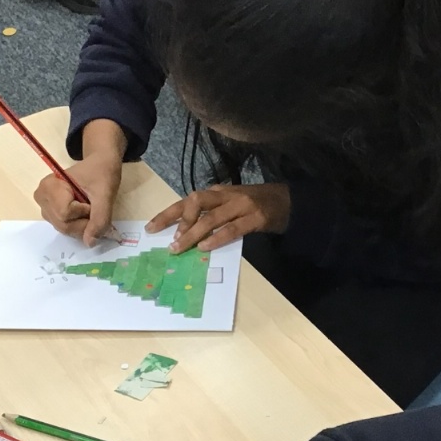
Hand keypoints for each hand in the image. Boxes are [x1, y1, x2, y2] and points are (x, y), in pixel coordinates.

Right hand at [34, 119, 126, 246]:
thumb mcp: (105, 194)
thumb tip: (89, 242)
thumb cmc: (101, 173)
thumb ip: (99, 218)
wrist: (100, 165)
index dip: (84, 211)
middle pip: (63, 225)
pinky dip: (80, 225)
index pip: (65, 214)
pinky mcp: (52, 214)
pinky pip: (66, 229)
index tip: (91, 198)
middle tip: (93, 205)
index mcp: (49, 186)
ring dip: (83, 224)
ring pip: (65, 229)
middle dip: (85, 221)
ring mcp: (46, 208)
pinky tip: (84, 212)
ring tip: (89, 206)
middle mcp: (42, 198)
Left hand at [146, 183, 289, 252]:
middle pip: (195, 204)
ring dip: (192, 234)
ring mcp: (241, 205)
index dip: (168, 214)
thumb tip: (187, 229)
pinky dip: (217, 238)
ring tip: (180, 248)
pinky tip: (205, 247)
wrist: (288, 202)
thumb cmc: (256, 204)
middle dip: (177, 222)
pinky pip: (232, 228)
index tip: (151, 228)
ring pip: (210, 218)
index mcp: (217, 192)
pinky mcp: (255, 218)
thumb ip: (212, 211)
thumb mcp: (230, 203)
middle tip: (168, 242)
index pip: (187, 201)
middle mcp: (226, 196)